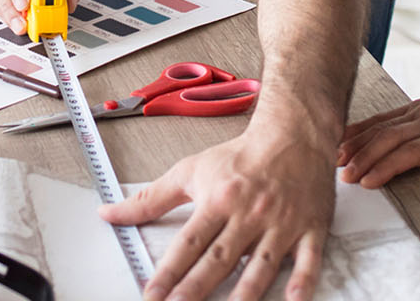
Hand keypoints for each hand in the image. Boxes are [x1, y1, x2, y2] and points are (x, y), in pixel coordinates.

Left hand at [101, 127, 334, 300]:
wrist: (293, 134)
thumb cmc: (241, 156)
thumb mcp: (190, 171)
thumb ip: (150, 198)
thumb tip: (109, 214)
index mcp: (219, 200)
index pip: (189, 244)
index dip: (169, 272)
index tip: (152, 295)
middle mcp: (248, 215)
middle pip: (220, 259)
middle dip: (198, 288)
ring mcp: (281, 223)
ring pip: (263, 264)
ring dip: (246, 291)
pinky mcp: (311, 228)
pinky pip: (309, 258)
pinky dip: (304, 281)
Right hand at [337, 99, 419, 192]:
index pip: (413, 151)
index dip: (388, 166)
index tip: (367, 181)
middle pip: (392, 137)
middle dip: (365, 156)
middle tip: (345, 176)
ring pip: (384, 125)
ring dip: (359, 141)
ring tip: (336, 157)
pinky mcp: (416, 108)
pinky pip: (385, 117)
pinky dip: (363, 127)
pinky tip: (344, 137)